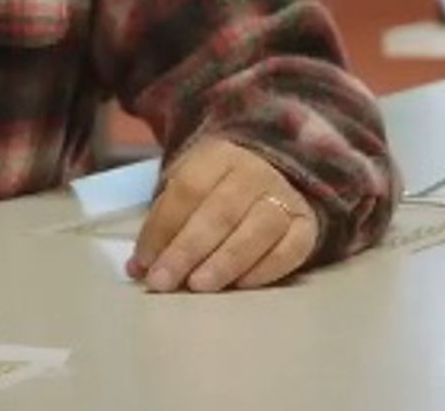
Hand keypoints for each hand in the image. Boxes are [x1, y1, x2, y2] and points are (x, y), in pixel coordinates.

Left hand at [127, 138, 317, 292]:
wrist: (277, 174)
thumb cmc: (217, 190)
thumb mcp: (188, 190)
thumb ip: (163, 225)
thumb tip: (137, 268)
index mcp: (218, 156)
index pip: (188, 189)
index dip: (163, 227)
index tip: (142, 263)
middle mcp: (256, 172)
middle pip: (220, 211)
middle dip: (187, 249)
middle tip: (163, 282)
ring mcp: (285, 197)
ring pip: (259, 229)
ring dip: (225, 261)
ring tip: (198, 286)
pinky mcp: (307, 226)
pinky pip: (291, 249)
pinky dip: (265, 269)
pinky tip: (240, 287)